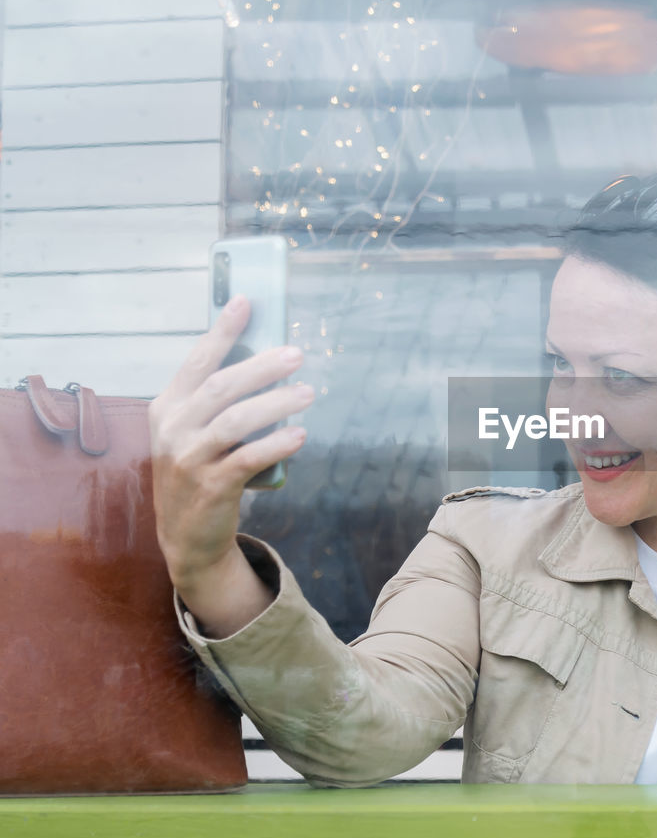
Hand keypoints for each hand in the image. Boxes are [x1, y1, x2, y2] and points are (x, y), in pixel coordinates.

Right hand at [149, 295, 313, 629]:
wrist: (186, 535)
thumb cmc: (199, 470)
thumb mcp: (193, 432)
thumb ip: (215, 400)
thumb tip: (266, 358)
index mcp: (167, 407)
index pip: (197, 361)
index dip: (222, 331)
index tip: (246, 301)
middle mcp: (173, 429)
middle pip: (221, 387)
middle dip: (261, 366)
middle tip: (297, 354)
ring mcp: (188, 459)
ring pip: (236, 421)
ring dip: (276, 403)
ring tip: (308, 393)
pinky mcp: (210, 487)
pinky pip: (247, 459)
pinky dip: (275, 444)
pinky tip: (299, 435)